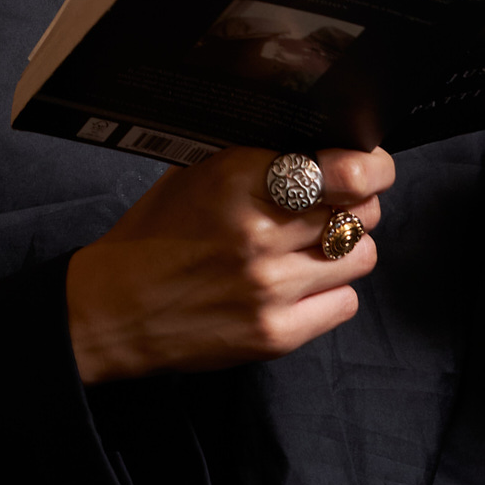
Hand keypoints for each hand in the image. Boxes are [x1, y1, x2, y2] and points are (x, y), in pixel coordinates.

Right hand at [65, 145, 392, 383]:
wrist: (115, 308)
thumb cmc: (155, 233)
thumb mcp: (195, 173)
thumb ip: (255, 161)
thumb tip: (320, 149)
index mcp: (237, 179)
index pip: (340, 170)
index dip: (368, 166)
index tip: (370, 164)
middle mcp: (259, 233)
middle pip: (360, 213)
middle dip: (358, 204)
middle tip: (340, 205)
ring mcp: (271, 288)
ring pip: (360, 257)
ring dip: (347, 248)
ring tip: (317, 246)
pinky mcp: (276, 335)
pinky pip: (345, 303)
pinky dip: (332, 291)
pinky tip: (303, 283)